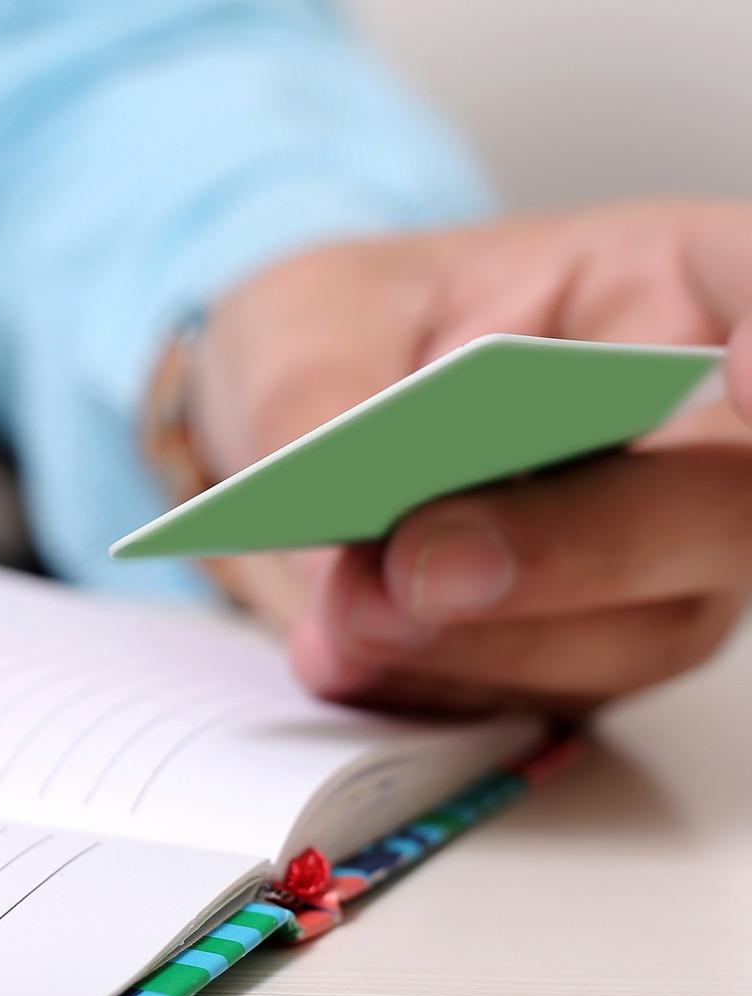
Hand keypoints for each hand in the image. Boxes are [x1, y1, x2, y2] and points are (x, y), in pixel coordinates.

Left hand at [192, 201, 751, 715]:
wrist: (302, 430)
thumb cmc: (344, 335)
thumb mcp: (305, 318)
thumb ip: (319, 391)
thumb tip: (343, 504)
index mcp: (668, 281)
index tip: (746, 370)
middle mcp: (702, 432)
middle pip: (727, 504)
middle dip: (578, 546)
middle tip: (421, 567)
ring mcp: (666, 561)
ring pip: (643, 631)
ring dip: (490, 643)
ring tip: (348, 617)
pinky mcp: (589, 657)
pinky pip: (547, 698)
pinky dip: (439, 689)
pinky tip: (344, 661)